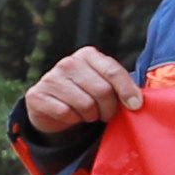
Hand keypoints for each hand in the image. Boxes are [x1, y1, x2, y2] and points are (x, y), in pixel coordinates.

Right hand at [20, 48, 141, 140]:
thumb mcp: (104, 84)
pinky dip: (72, 120)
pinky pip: (66, 113)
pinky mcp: (36, 95)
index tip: (135, 105)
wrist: (53, 107)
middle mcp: (68, 62)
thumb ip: (121, 86)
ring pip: (85, 104)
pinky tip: (70, 115)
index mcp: (88, 55)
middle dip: (109, 108)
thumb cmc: (86, 94)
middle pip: (102, 91)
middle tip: (106, 114)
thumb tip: (137, 101)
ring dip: (91, 116)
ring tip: (88, 113)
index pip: (113, 71)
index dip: (127, 90)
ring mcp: (50, 78)